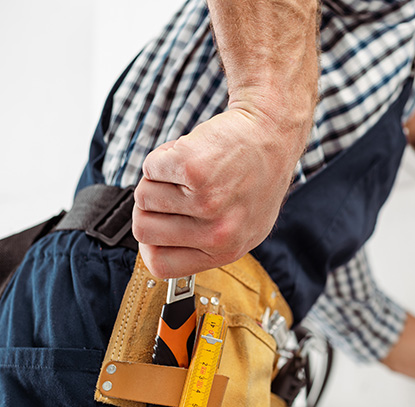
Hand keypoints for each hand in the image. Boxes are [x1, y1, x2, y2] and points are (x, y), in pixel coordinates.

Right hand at [132, 108, 303, 277]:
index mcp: (226, 251)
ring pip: (144, 196)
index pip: (161, 265)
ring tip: (191, 170)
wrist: (271, 131)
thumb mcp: (242, 225)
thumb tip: (155, 248)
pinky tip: (191, 153)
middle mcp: (218, 233)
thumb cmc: (256, 174)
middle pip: (143, 230)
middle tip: (177, 189)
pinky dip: (163, 155)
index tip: (158, 225)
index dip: (151, 244)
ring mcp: (206, 202)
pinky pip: (150, 168)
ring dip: (159, 178)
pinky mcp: (195, 169)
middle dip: (151, 206)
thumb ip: (203, 243)